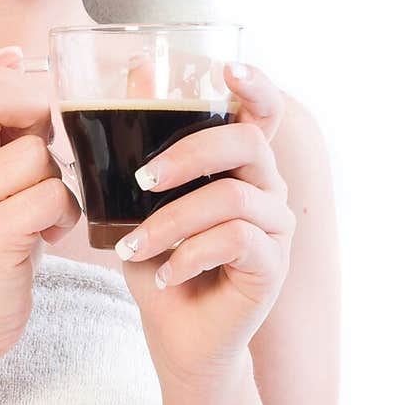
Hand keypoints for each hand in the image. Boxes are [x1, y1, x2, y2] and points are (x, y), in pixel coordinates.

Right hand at [0, 50, 81, 354]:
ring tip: (49, 208)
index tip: (35, 119)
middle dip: (36, 118)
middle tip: (47, 155)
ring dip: (58, 178)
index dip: (13, 85)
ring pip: (35, 155)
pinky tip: (52, 231)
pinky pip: (50, 196)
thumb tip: (11, 52)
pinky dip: (64, 212)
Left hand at [114, 63, 295, 386]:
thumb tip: (128, 83)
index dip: (255, 85)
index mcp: (238, 166)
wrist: (176, 336)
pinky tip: (165, 273)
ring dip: (171, 221)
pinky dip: (190, 254)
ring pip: (231, 197)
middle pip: (244, 143)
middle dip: (187, 154)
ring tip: (133, 247)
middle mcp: (267, 188)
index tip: (229, 69)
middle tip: (141, 178)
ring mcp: (276, 227)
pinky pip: (236, 240)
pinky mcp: (274, 265)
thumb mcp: (138, 204)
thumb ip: (140, 150)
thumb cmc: (159, 263)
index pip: (261, 113)